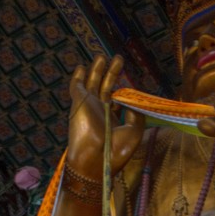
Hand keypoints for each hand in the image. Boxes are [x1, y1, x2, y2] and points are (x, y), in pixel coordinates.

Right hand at [67, 55, 143, 181]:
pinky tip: (82, 67)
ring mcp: (89, 106)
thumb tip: (133, 100)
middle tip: (118, 59)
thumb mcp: (134, 131)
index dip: (123, 90)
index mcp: (113, 120)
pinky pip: (77, 86)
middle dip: (112, 73)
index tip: (129, 80)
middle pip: (106, 87)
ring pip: (92, 83)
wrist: (95, 159)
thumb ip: (136, 113)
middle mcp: (100, 112)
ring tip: (102, 56)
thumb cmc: (115, 150)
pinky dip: (79, 77)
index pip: (117, 100)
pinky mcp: (79, 102)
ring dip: (97, 69)